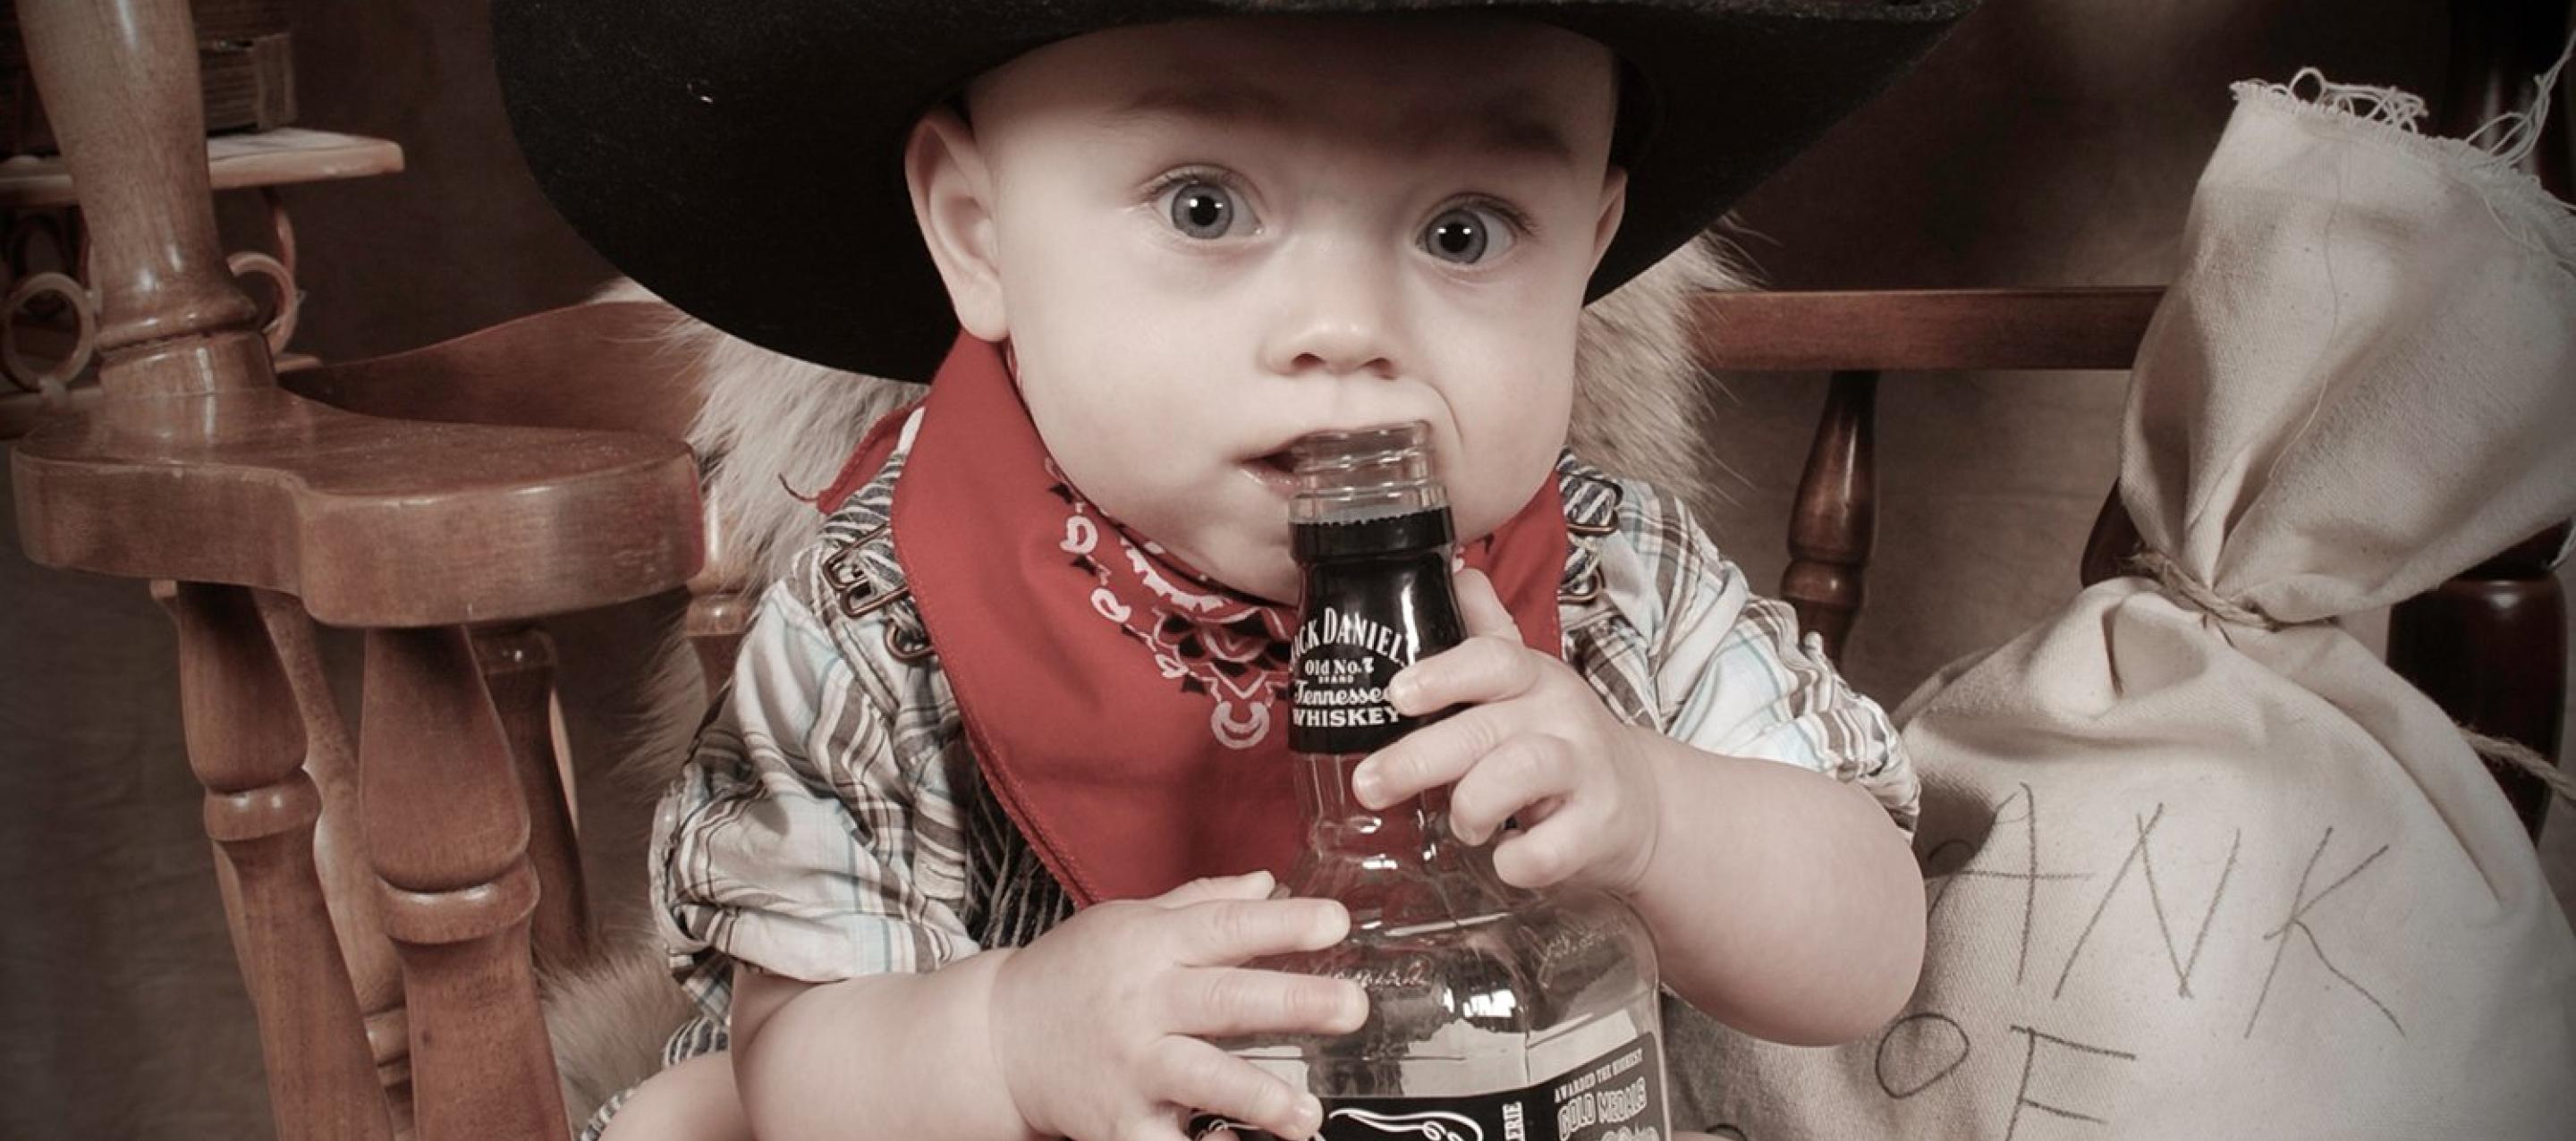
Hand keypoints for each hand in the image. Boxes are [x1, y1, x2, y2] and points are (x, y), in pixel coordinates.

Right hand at [986, 870, 1366, 1140]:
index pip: (1225, 927)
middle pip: (1226, 1001)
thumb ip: (1201, 903)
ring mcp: (1130, 1067)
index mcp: (1150, 946)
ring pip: (1202, 1080)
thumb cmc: (1072, 975)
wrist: (995, 1040)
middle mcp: (1142, 1004)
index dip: (1283, 924)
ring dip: (1259, 1097)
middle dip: (1294, 1003)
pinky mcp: (1117, 1124)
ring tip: (1307, 1114)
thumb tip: (1268, 884)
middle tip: (1353, 1007)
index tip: (1336, 921)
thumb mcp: (1129, 923)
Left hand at [1354, 567, 1668, 893]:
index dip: (1441, 674)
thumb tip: (1456, 574)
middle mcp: (1561, 716)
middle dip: (1418, 758)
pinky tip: (1507, 858)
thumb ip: (1487, 637)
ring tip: (1463, 826)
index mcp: (1533, 679)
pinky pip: (1548, 850)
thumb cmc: (1560, 742)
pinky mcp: (1599, 828)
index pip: (1491, 660)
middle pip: (1485, 728)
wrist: (1641, 804)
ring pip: (1518, 775)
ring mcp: (1584, 772)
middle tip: (1370, 785)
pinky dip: (1517, 861)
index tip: (1396, 694)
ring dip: (1472, 806)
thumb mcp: (1527, 687)